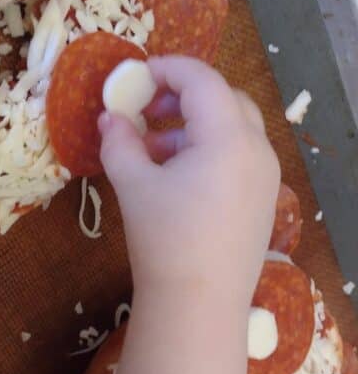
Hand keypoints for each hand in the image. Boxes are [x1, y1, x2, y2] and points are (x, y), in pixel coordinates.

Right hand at [99, 55, 279, 307]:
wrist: (199, 304)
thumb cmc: (164, 239)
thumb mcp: (133, 185)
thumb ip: (120, 143)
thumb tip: (108, 118)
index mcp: (228, 137)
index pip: (201, 80)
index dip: (166, 69)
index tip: (134, 76)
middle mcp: (256, 149)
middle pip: (224, 99)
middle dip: (182, 95)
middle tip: (145, 106)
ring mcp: (265, 176)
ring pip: (233, 128)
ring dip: (194, 124)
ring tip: (152, 145)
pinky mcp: (262, 200)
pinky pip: (238, 156)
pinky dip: (209, 149)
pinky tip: (175, 174)